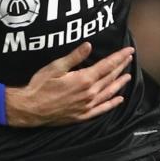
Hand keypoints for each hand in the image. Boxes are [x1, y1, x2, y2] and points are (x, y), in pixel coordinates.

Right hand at [5, 42, 134, 126]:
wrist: (31, 109)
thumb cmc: (40, 85)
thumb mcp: (56, 67)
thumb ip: (74, 57)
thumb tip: (89, 45)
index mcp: (84, 79)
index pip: (107, 65)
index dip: (119, 57)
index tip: (129, 50)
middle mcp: (89, 93)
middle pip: (110, 77)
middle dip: (121, 66)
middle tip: (129, 58)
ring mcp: (87, 106)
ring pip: (108, 92)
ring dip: (119, 83)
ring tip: (128, 76)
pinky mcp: (82, 115)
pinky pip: (101, 109)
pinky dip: (112, 103)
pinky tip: (119, 99)